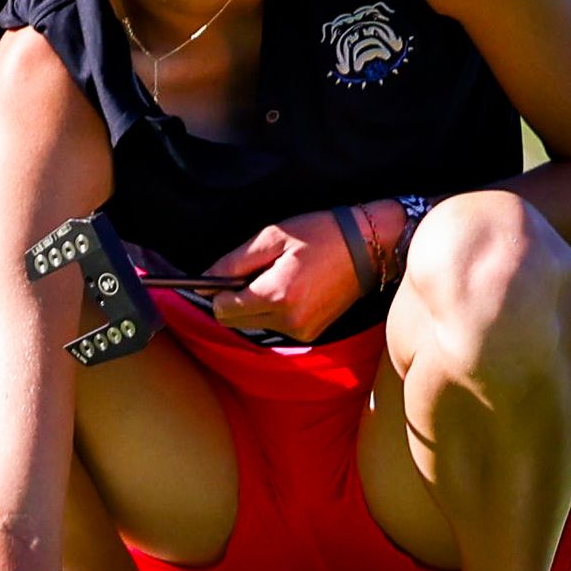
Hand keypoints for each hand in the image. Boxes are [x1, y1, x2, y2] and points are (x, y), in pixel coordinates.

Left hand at [199, 207, 371, 341]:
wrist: (367, 248)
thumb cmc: (320, 235)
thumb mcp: (272, 238)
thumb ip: (233, 262)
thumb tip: (203, 280)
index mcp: (276, 296)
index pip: (222, 309)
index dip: (217, 291)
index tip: (226, 275)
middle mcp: (288, 321)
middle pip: (234, 322)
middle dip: (234, 300)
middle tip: (255, 272)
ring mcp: (301, 332)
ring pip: (254, 325)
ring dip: (255, 305)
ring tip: (279, 277)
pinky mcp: (310, 335)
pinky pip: (274, 326)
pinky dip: (273, 310)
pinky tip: (292, 288)